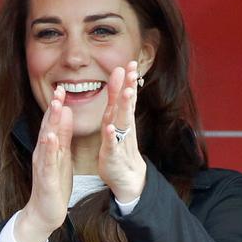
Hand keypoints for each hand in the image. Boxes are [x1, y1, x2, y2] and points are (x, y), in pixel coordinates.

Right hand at [15, 85, 72, 241]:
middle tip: (59, 89)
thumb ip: (64, 135)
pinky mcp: (46, 178)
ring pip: (47, 140)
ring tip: (56, 106)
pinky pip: (47, 161)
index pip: (54, 122)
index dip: (58, 104)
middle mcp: (43, 152)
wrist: (44, 212)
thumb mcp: (62, 156)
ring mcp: (43, 164)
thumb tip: (66, 112)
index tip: (63, 87)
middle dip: (54, 108)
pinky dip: (49, 148)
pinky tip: (51, 137)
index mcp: (50, 147)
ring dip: (51, 122)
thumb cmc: (54, 183)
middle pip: (49, 126)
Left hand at [98, 61, 145, 202]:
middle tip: (132, 71)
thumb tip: (122, 80)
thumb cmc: (120, 147)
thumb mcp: (119, 122)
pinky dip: (111, 136)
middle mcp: (123, 127)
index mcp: (122, 119)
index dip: (129, 80)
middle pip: (127, 104)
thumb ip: (120, 102)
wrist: (127, 177)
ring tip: (126, 92)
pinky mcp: (112, 155)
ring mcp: (119, 140)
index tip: (131, 63)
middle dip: (129, 87)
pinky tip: (110, 128)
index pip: (127, 97)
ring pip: (123, 121)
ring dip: (125, 107)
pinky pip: (111, 144)